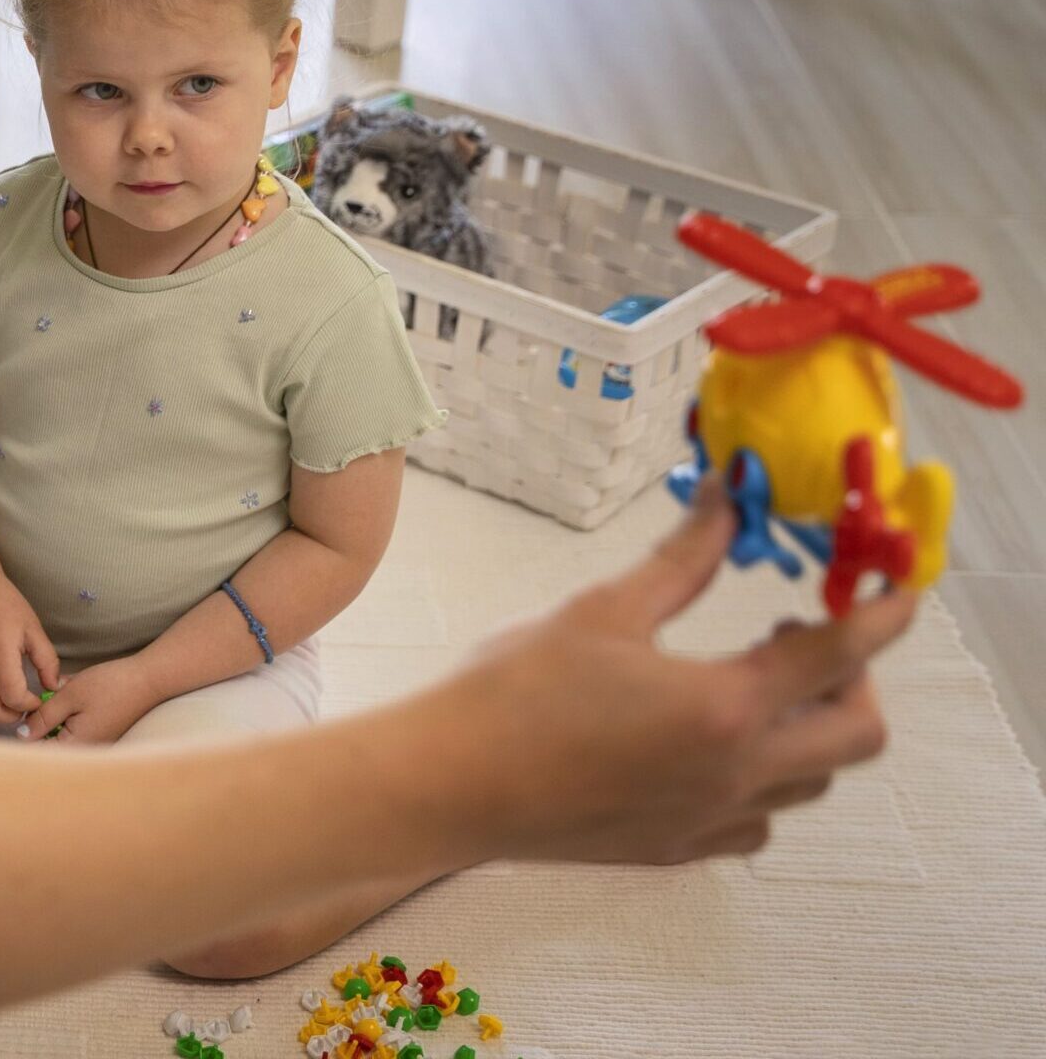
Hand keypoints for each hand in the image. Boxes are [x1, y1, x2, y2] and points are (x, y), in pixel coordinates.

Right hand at [0, 577, 64, 724]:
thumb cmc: (5, 605)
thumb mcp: (33, 628)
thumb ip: (47, 660)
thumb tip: (53, 686)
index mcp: (0, 655)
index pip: (14, 697)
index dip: (30, 705)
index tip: (39, 698)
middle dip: (12, 716)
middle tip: (25, 706)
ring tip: (10, 703)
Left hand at [18, 656, 158, 743]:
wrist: (148, 679)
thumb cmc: (110, 686)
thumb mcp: (69, 697)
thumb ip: (42, 718)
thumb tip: (22, 736)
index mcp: (76, 747)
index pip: (39, 752)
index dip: (28, 733)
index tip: (26, 714)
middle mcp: (86, 751)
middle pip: (49, 742)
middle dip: (44, 720)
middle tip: (51, 698)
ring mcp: (94, 743)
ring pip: (61, 731)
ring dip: (58, 713)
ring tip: (66, 693)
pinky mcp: (100, 732)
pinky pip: (75, 725)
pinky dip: (70, 710)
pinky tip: (74, 693)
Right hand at [433, 477, 909, 865]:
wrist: (448, 785)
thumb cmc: (512, 693)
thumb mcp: (602, 612)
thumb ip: (681, 560)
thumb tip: (727, 500)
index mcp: (725, 707)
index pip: (839, 654)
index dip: (881, 615)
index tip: (899, 590)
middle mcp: (737, 773)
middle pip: (856, 734)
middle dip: (852, 680)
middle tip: (800, 638)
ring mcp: (710, 819)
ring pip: (812, 782)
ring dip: (806, 729)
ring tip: (750, 686)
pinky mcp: (677, 848)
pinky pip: (758, 820)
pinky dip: (762, 782)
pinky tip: (708, 749)